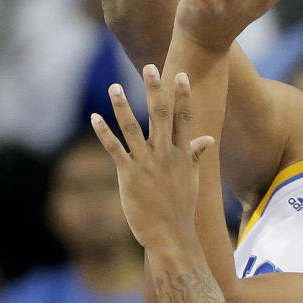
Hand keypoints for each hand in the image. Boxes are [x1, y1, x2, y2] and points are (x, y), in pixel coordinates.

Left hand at [91, 68, 212, 250]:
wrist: (171, 235)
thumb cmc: (181, 207)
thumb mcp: (191, 178)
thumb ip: (195, 155)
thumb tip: (208, 139)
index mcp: (181, 154)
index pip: (183, 119)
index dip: (182, 96)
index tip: (181, 74)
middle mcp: (165, 155)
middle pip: (160, 116)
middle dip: (155, 90)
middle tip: (151, 67)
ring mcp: (147, 164)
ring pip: (133, 129)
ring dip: (123, 106)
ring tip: (115, 87)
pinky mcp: (129, 176)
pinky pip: (115, 149)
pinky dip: (104, 133)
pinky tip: (95, 117)